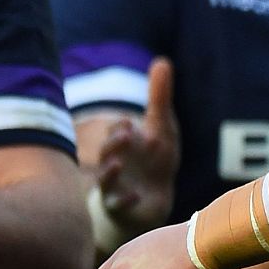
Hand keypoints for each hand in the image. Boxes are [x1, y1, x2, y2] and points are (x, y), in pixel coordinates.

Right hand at [95, 58, 179, 234]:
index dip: (120, 128)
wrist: (155, 197)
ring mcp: (117, 185)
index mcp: (123, 144)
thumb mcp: (161, 126)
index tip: (130, 123)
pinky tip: (136, 195)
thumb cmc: (154, 158)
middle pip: (106, 152)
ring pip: (106, 180)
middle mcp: (115, 162)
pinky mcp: (123, 206)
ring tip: (115, 165)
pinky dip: (125, 201)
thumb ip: (159, 96)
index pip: (116, 131)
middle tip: (125, 135)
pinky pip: (119, 206)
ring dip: (109, 173)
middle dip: (113, 144)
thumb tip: (162, 61)